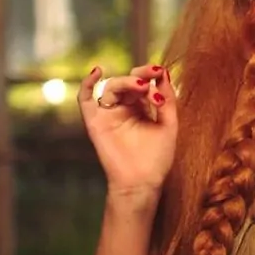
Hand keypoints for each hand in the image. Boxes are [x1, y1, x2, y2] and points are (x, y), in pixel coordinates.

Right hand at [77, 65, 178, 199]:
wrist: (142, 182)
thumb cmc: (157, 157)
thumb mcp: (168, 124)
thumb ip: (167, 99)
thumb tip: (163, 72)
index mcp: (143, 108)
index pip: (144, 82)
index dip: (151, 74)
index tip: (160, 72)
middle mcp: (125, 108)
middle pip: (127, 81)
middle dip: (139, 76)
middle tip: (148, 82)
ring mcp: (109, 114)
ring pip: (111, 87)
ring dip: (126, 82)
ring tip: (141, 87)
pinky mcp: (95, 122)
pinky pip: (85, 100)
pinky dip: (87, 84)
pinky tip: (97, 72)